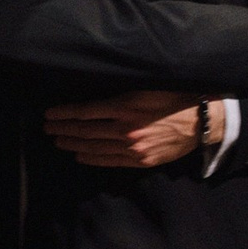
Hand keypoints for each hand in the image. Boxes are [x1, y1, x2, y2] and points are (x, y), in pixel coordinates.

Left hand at [44, 92, 204, 169]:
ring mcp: (132, 148)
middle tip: (47, 129)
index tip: (49, 114)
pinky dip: (92, 159)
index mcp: (125, 107)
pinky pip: (110, 161)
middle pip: (85, 131)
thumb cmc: (174, 98)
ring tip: (58, 141)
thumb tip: (95, 95)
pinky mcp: (140, 160)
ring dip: (73, 145)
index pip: (85, 112)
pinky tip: (80, 156)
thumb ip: (121, 93)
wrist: (200, 122)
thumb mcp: (145, 87)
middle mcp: (125, 129)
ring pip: (95, 147)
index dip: (65, 114)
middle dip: (63, 130)